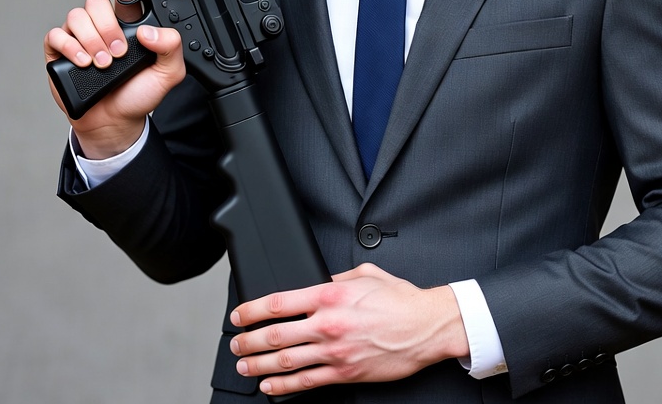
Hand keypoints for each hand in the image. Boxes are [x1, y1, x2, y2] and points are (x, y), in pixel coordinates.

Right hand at [43, 0, 184, 158]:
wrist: (114, 122)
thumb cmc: (138, 95)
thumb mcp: (168, 73)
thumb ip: (171, 47)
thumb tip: (148, 31)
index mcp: (129, 25)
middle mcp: (102, 27)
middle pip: (95, 2)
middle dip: (107, 26)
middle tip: (118, 52)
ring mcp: (80, 38)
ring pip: (76, 16)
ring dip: (90, 39)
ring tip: (102, 63)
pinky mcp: (60, 53)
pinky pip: (55, 35)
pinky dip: (69, 46)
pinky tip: (83, 61)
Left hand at [229, 263, 469, 394]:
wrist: (426, 327)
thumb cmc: (400, 299)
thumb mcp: (365, 273)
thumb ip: (336, 277)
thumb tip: (318, 281)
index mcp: (330, 295)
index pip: (279, 303)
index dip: (252, 310)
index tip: (239, 315)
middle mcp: (328, 324)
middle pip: (276, 335)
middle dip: (249, 341)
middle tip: (235, 343)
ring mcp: (335, 352)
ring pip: (286, 362)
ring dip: (259, 365)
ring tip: (243, 365)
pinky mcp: (345, 373)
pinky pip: (307, 383)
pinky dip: (283, 387)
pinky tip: (270, 386)